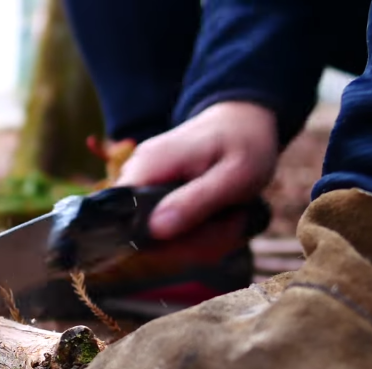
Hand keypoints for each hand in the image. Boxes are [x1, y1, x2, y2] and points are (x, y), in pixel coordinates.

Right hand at [116, 101, 279, 239]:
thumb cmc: (245, 144)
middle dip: (192, 243)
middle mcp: (136, 175)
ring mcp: (142, 185)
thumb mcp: (235, 175)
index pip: (126, 221)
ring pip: (159, 238)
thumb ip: (196, 201)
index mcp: (149, 165)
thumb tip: (156, 230)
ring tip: (230, 220)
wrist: (243, 122)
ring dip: (199, 240)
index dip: (162, 242)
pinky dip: (196, 234)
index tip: (204, 238)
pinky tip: (218, 221)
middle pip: (145, 236)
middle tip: (232, 226)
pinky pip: (166, 230)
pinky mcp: (152, 196)